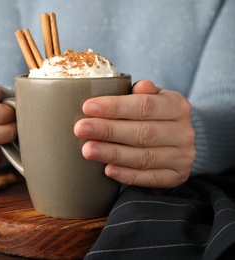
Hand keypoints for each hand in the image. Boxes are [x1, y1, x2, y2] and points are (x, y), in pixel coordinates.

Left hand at [74, 80, 195, 188]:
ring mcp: (182, 156)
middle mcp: (184, 131)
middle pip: (142, 132)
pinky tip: (108, 170)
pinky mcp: (177, 176)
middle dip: (108, 130)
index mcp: (177, 105)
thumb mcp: (152, 98)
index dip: (115, 107)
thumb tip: (139, 86)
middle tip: (80, 129)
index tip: (87, 107)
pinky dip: (128, 175)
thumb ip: (142, 93)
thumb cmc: (154, 116)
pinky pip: (150, 178)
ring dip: (113, 154)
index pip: (144, 105)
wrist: (177, 142)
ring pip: (144, 157)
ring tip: (87, 150)